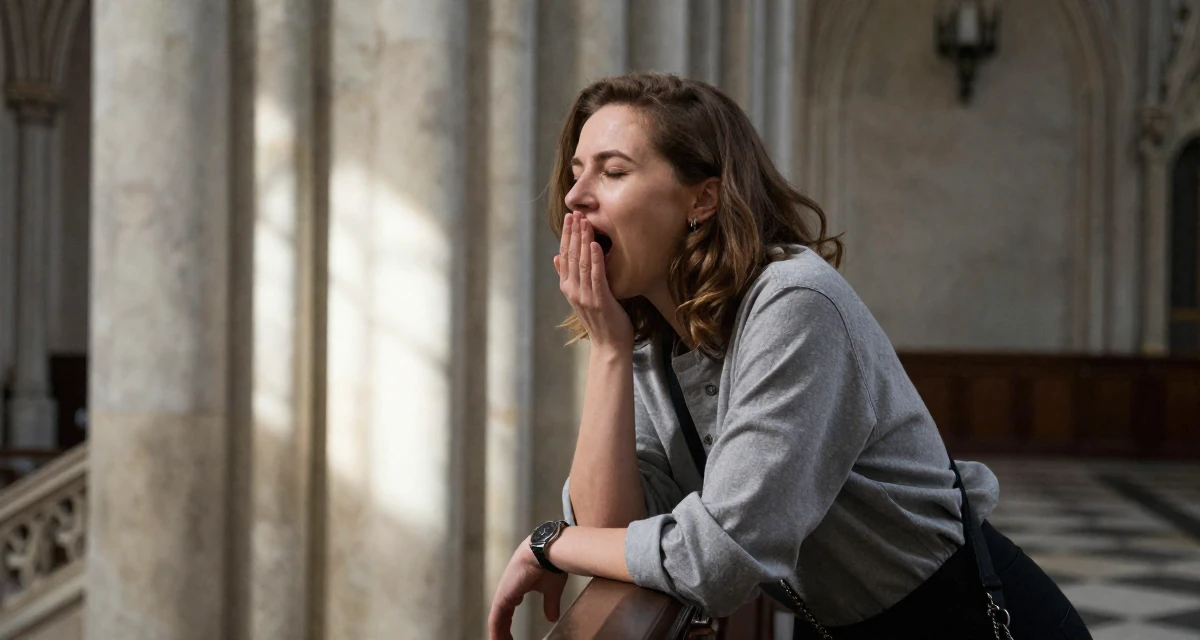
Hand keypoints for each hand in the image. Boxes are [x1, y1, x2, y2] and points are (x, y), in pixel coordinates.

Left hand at [488, 537, 568, 639]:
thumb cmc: (552, 564)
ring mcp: (504, 591)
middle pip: (501, 615)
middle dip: (502, 631)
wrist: (548, 550)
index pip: (508, 609)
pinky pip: (496, 618)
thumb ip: (550, 604)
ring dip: (499, 634)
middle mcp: (508, 588)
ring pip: (497, 618)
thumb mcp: (552, 589)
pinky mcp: (503, 595)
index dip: (508, 623)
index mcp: (518, 585)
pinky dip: (496, 631)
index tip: (510, 636)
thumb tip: (552, 618)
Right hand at [555, 212, 634, 350]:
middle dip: (573, 233)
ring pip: (582, 262)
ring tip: (585, 222)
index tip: (570, 217)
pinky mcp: (599, 300)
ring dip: (583, 240)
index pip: (564, 256)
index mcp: (568, 287)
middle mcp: (573, 290)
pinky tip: (595, 244)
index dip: (566, 236)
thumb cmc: (600, 320)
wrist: (609, 346)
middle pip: (571, 256)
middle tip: (576, 213)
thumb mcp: (581, 296)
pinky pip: (596, 276)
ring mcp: (585, 296)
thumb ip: (568, 277)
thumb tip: (556, 257)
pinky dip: (595, 258)